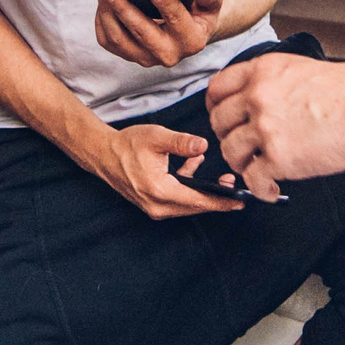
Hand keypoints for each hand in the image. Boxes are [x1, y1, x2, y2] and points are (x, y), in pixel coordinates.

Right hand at [74, 122, 238, 218]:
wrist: (103, 154)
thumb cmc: (127, 145)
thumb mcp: (156, 138)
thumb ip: (181, 142)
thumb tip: (203, 146)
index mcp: (160, 191)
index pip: (198, 201)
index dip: (221, 201)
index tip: (240, 202)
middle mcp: (157, 205)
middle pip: (196, 206)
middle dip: (217, 197)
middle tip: (237, 188)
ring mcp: (154, 207)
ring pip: (188, 203)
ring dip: (204, 191)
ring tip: (222, 179)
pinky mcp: (153, 203)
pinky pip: (178, 199)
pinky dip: (189, 186)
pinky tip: (193, 165)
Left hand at [95, 0, 223, 67]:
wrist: (187, 31)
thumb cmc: (198, 12)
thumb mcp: (212, 3)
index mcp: (192, 41)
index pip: (178, 22)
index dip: (167, 5)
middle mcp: (169, 55)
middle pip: (141, 32)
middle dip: (123, 8)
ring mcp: (146, 58)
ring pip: (119, 38)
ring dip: (107, 13)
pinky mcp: (129, 55)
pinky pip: (108, 41)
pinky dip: (102, 20)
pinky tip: (103, 2)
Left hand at [206, 54, 344, 198]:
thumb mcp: (300, 69)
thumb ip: (272, 81)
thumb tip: (258, 97)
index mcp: (262, 71)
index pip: (217, 88)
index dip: (215, 107)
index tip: (221, 117)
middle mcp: (257, 97)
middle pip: (219, 122)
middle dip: (226, 137)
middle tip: (240, 146)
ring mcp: (265, 128)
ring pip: (230, 151)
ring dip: (240, 164)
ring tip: (255, 169)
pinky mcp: (278, 158)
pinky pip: (252, 179)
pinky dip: (259, 189)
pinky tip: (270, 190)